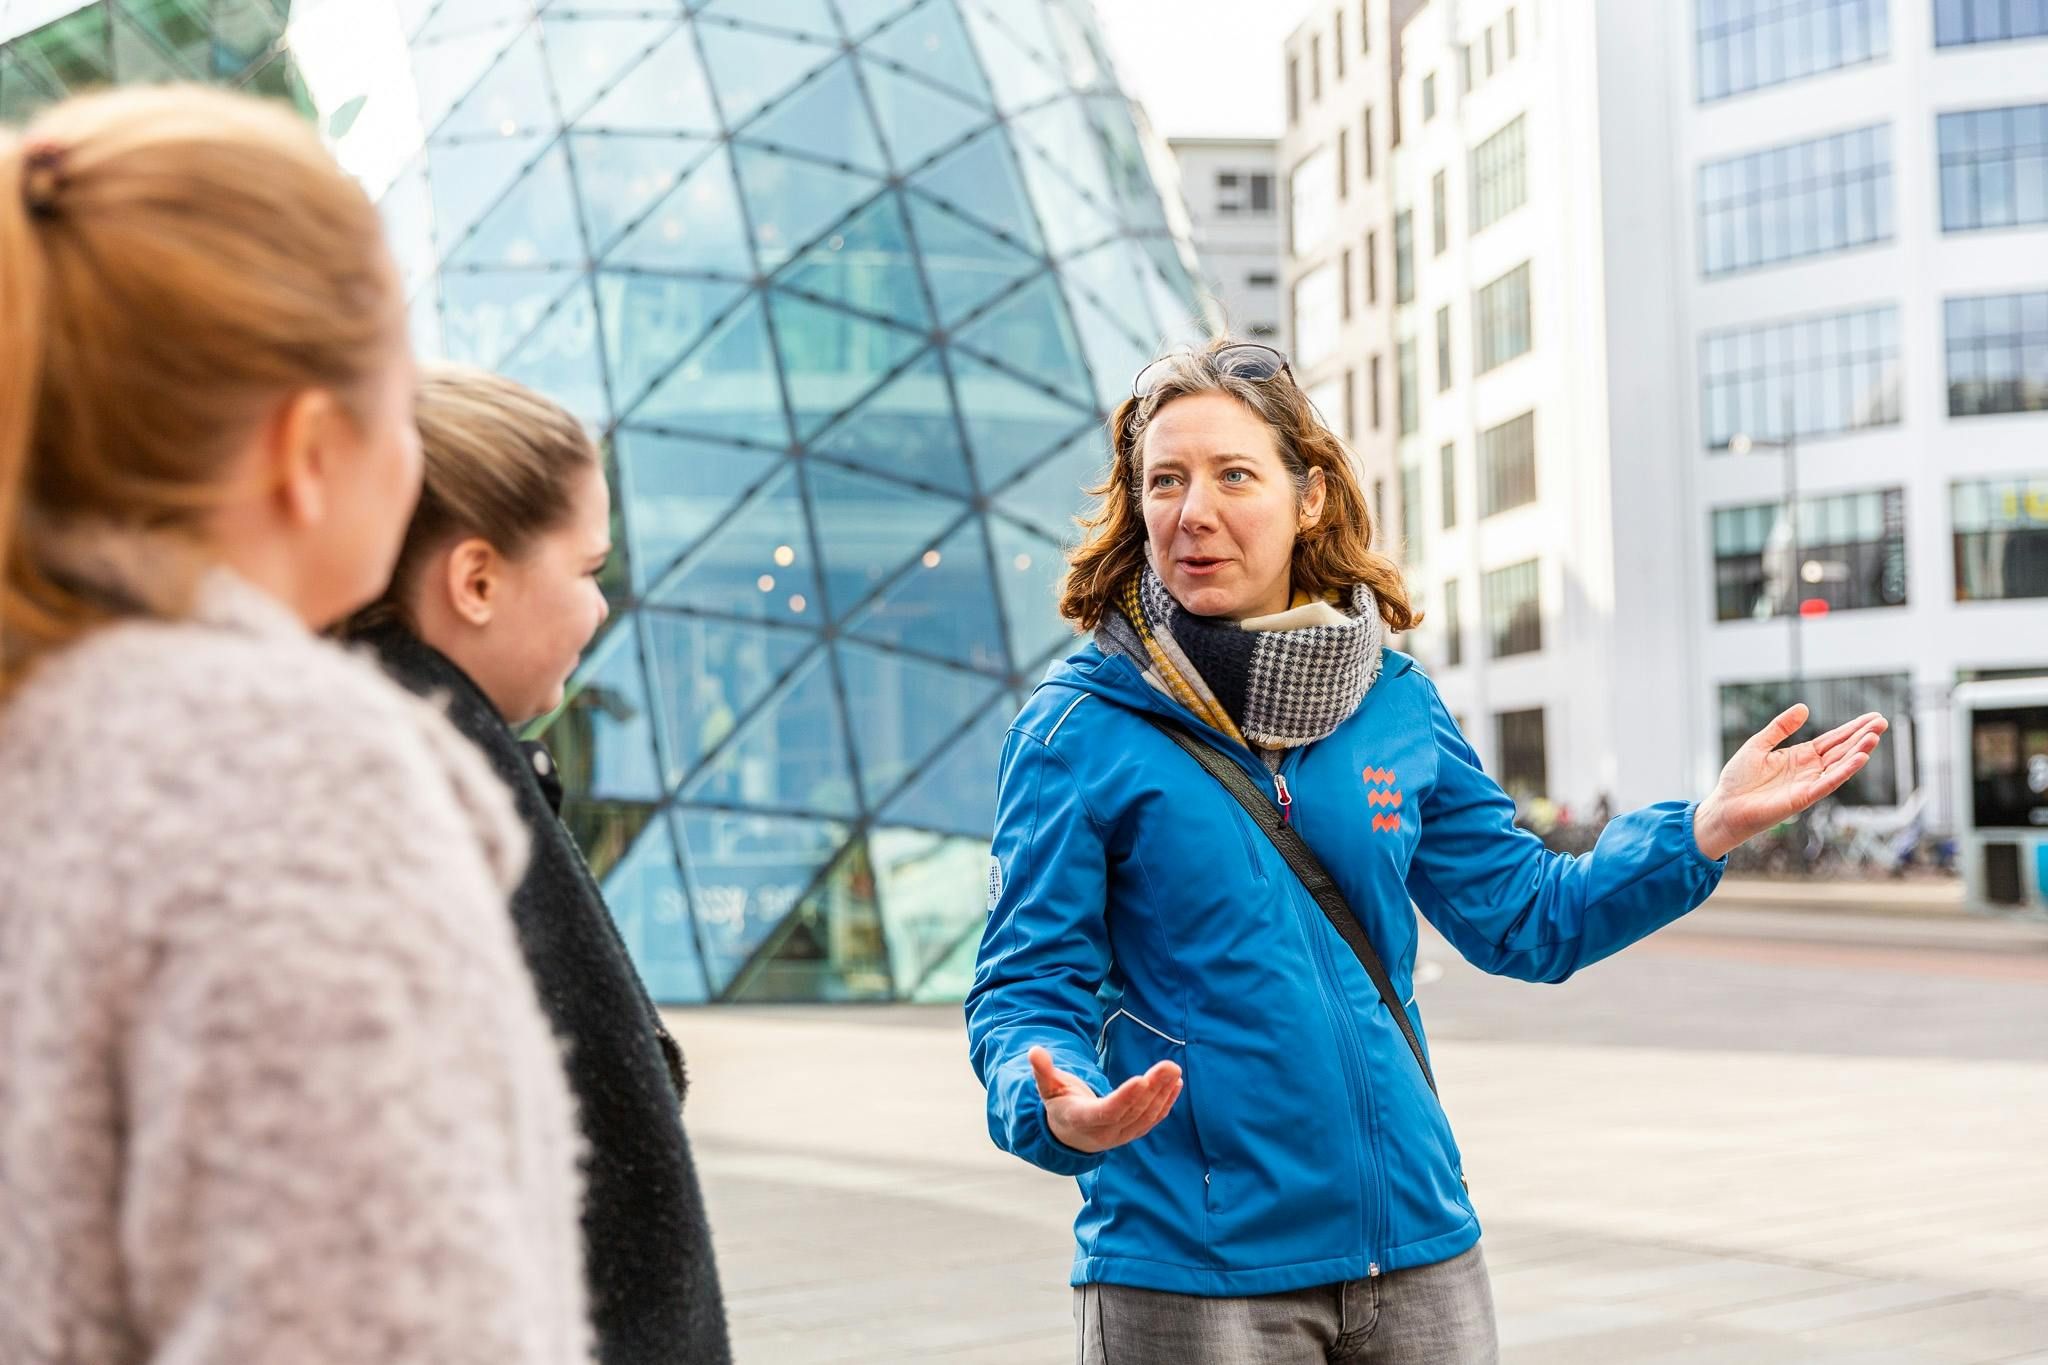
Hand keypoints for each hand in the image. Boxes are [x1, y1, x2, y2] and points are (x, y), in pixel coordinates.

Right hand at [1030, 1045, 1181, 1153]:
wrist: (1068, 1134)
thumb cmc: (1059, 1104)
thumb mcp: (1047, 1088)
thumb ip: (1042, 1071)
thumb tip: (1034, 1051)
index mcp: (1081, 1120)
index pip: (1107, 1112)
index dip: (1125, 1097)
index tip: (1141, 1079)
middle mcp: (1103, 1133)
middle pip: (1132, 1112)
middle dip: (1152, 1088)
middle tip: (1169, 1065)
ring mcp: (1120, 1136)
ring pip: (1145, 1116)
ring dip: (1162, 1093)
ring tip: (1173, 1070)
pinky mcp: (1132, 1133)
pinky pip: (1152, 1120)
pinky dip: (1165, 1103)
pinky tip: (1175, 1084)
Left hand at [1693, 705, 1887, 859]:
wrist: (1725, 806)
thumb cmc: (1738, 779)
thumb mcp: (1758, 745)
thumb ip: (1780, 727)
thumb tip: (1804, 707)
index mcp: (1799, 756)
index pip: (1832, 739)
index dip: (1851, 728)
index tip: (1872, 717)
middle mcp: (1809, 769)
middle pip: (1841, 750)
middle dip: (1861, 736)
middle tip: (1882, 722)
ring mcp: (1808, 783)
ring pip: (1839, 765)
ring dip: (1858, 751)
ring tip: (1875, 736)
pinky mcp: (1803, 797)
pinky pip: (1828, 783)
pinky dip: (1844, 771)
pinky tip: (1860, 758)